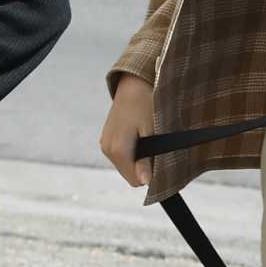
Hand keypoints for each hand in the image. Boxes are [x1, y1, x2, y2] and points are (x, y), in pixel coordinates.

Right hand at [100, 73, 155, 187]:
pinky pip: (122, 156)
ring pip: (126, 166)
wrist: (134, 84)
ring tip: (148, 138)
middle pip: (130, 174)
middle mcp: (107, 149)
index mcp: (117, 150)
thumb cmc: (146, 104)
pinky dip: (132, 151)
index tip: (160, 158)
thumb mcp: (151, 132)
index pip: (135, 180)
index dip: (151, 173)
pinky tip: (139, 136)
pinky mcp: (106, 139)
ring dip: (139, 158)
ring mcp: (105, 144)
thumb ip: (146, 159)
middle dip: (144, 166)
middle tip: (156, 146)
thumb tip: (144, 182)